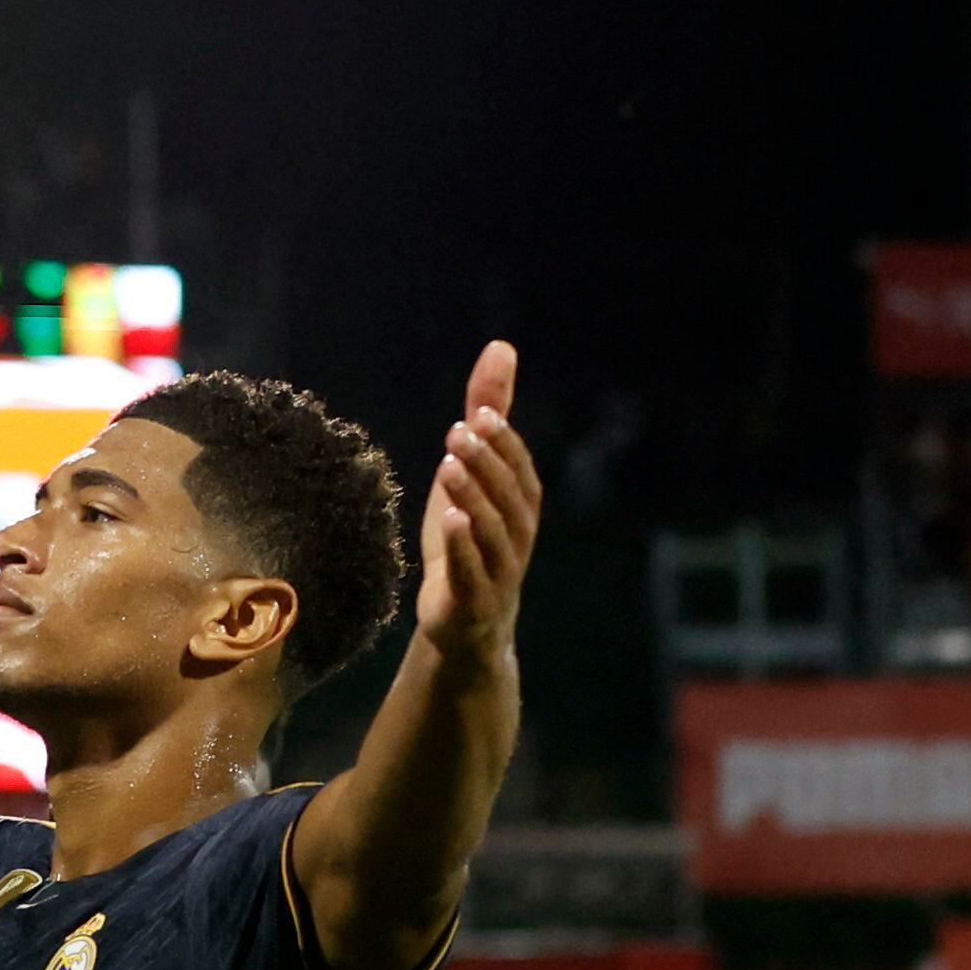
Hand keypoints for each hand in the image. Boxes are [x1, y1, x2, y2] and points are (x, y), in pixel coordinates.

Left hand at [415, 340, 539, 661]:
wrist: (466, 621)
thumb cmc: (469, 536)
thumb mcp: (472, 471)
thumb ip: (487, 414)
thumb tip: (501, 348)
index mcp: (522, 504)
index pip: (519, 468)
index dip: (504, 443)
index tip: (480, 414)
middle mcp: (520, 535)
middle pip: (509, 496)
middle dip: (487, 463)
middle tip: (458, 432)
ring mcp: (501, 570)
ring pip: (493, 532)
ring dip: (473, 497)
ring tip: (448, 467)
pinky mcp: (476, 600)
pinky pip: (473, 571)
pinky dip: (463, 546)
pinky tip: (448, 520)